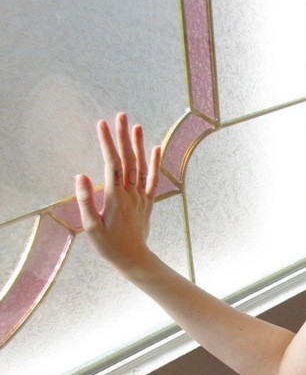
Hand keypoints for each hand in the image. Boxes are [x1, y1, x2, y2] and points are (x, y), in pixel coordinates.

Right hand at [75, 112, 160, 273]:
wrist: (134, 260)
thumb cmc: (109, 246)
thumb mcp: (91, 227)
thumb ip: (86, 201)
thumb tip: (81, 175)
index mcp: (115, 197)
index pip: (111, 164)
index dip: (107, 142)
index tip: (101, 123)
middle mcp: (131, 194)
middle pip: (127, 160)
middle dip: (123, 136)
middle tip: (120, 115)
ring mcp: (141, 198)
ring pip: (141, 167)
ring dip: (138, 145)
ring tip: (136, 126)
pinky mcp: (147, 203)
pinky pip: (153, 180)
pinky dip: (154, 164)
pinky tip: (155, 148)